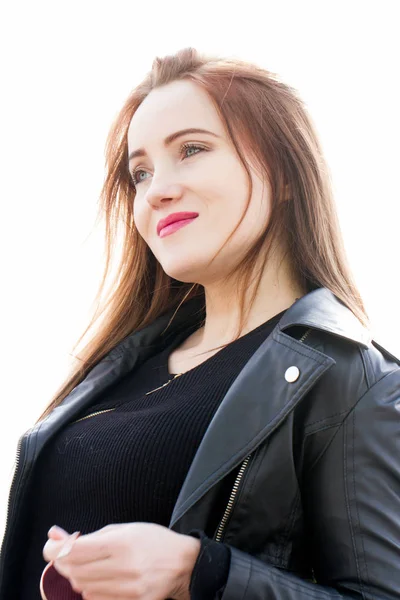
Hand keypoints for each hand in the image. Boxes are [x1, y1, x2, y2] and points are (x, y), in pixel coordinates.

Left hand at [43, 522, 200, 599]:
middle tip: (71, 556)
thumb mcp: (123, 529)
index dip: (56, 550)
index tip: (51, 548)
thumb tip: (55, 536)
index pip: (75, 552)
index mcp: (121, 543)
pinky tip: (101, 581)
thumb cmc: (152, 541)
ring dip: (79, 578)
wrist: (182, 563)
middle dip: (66, 564)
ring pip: (83, 589)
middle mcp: (124, 567)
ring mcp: (128, 590)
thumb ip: (89, 536)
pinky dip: (92, 591)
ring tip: (91, 567)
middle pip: (75, 573)